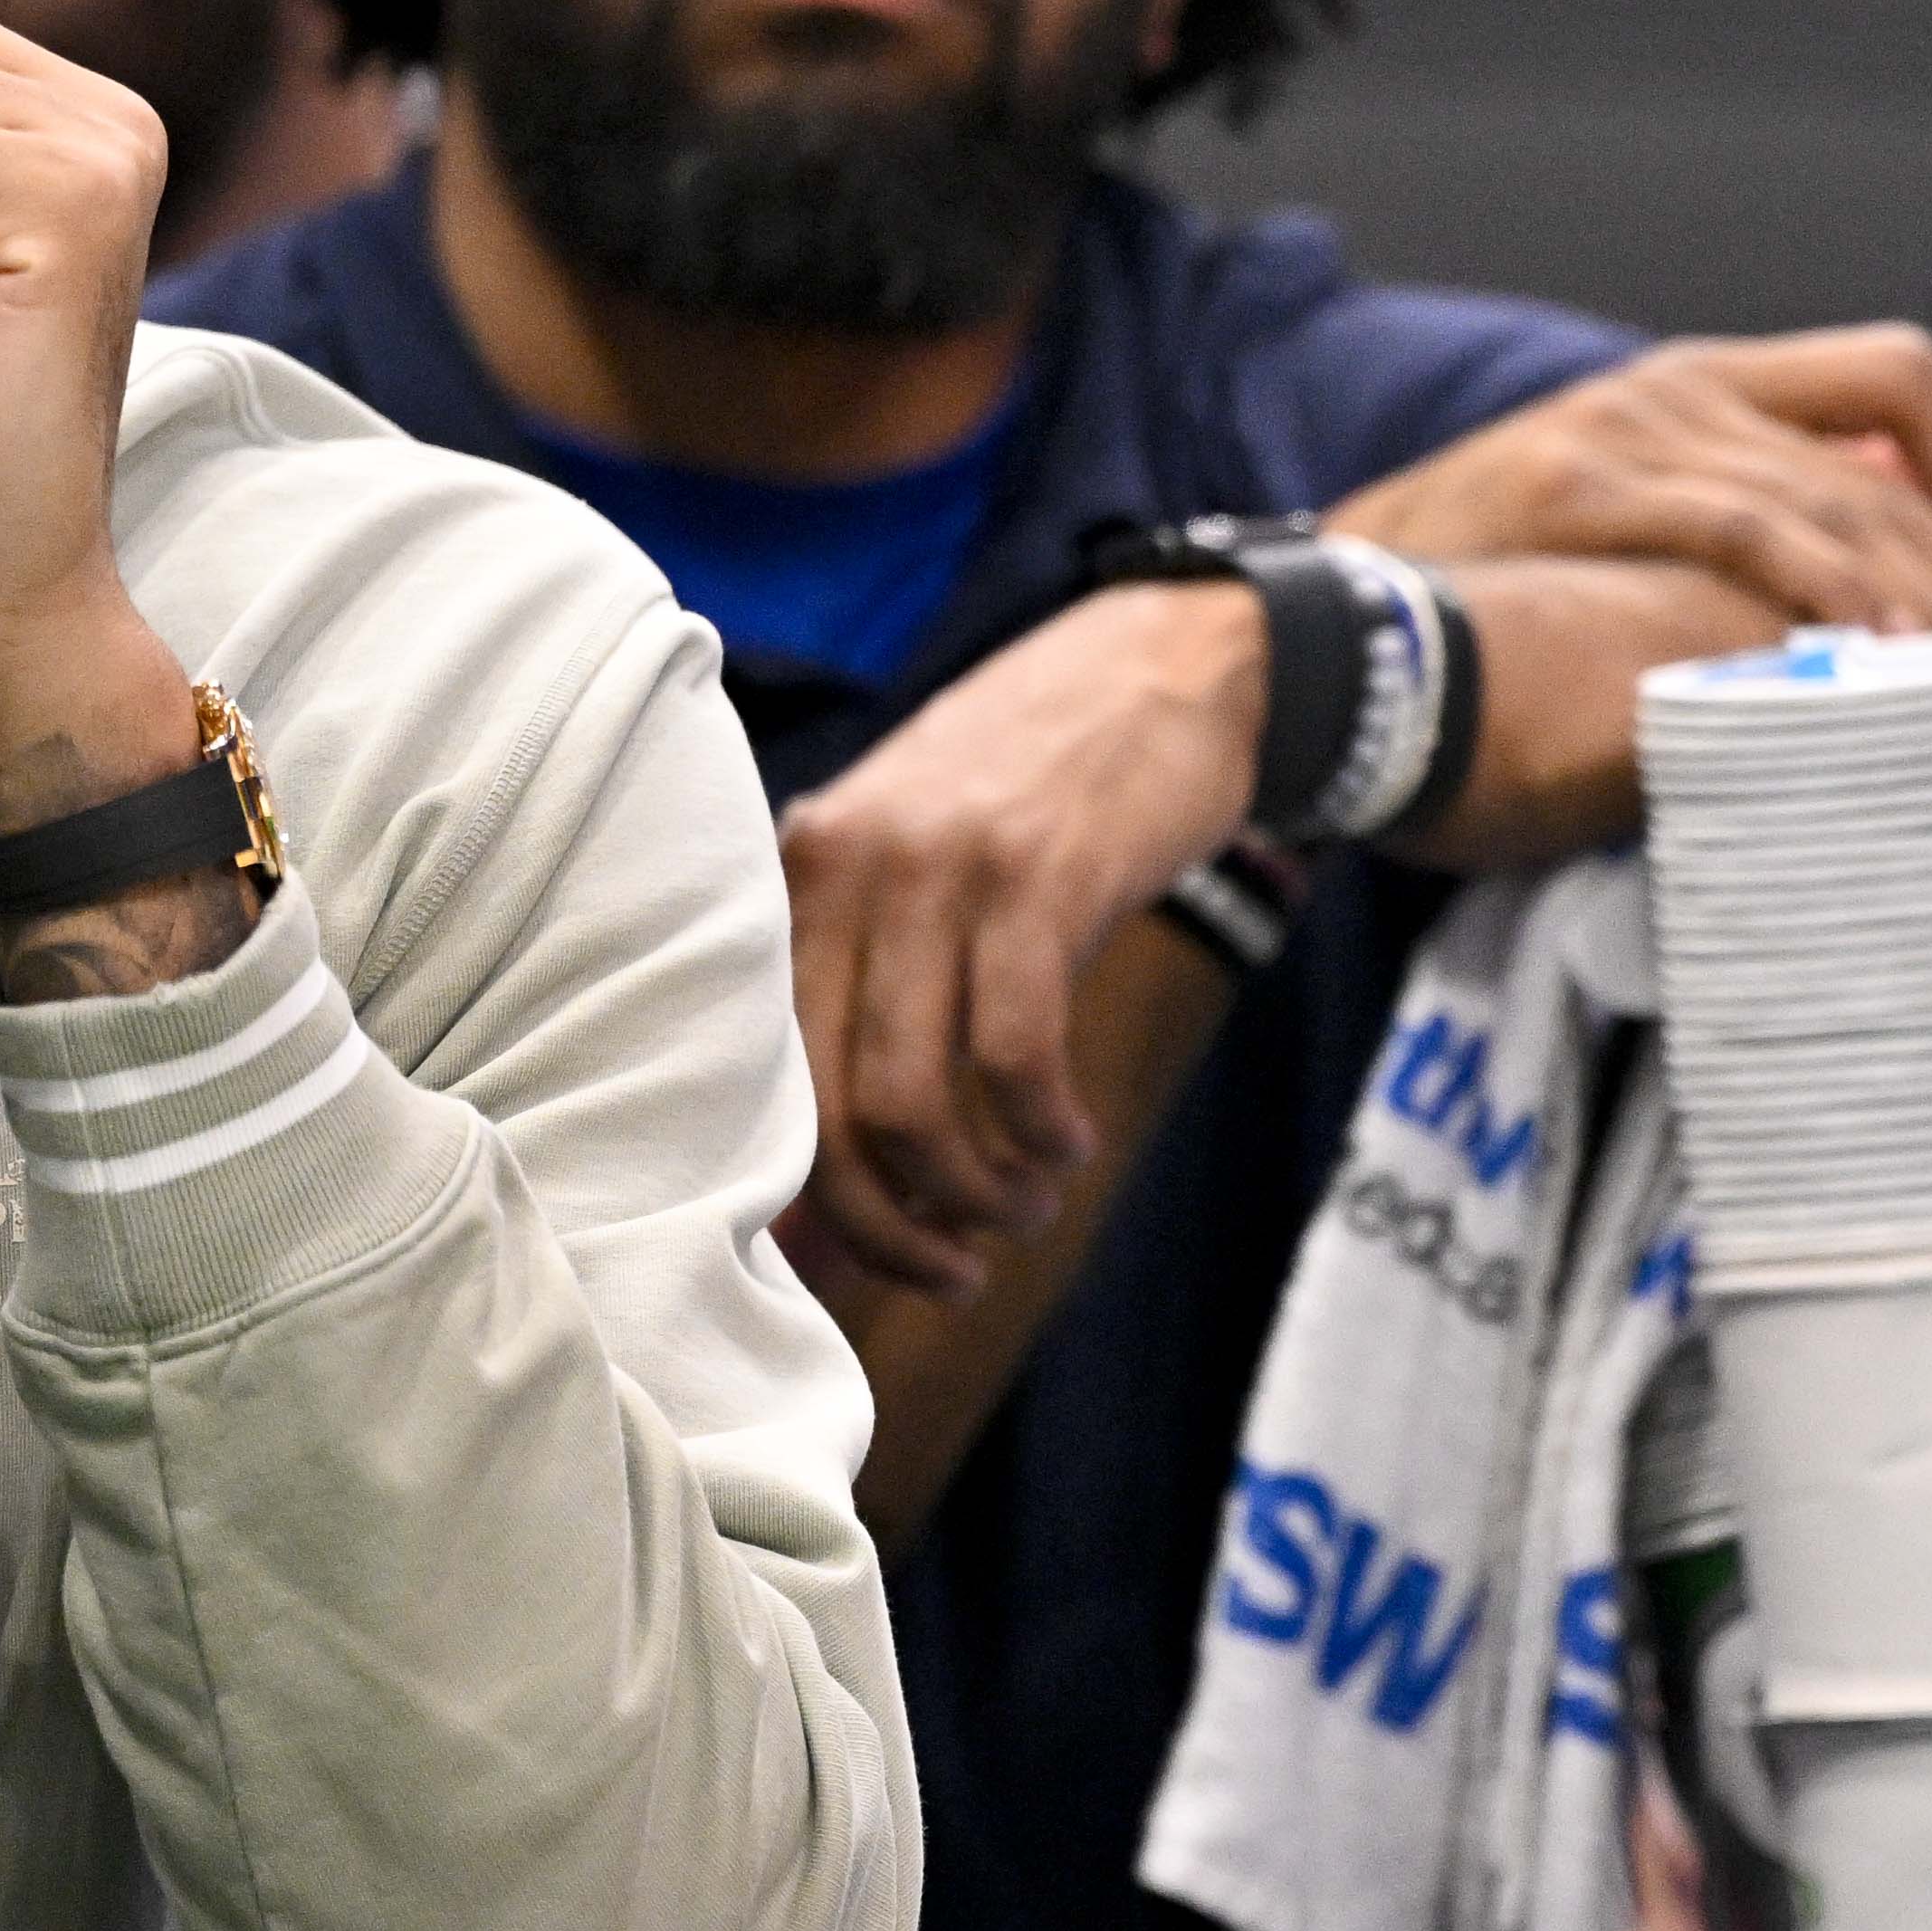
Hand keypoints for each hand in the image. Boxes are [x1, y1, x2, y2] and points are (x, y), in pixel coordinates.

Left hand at [775, 586, 1262, 1289]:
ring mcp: (938, 869)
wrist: (1169, 661)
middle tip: (955, 1269)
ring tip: (1023, 1211)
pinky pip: (1015, 1054)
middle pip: (830, 1110)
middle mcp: (846, 866)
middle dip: (891, 1226)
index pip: (762, 1077)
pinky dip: (1042, 1131)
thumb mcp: (929, 866)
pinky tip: (1070, 1145)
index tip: (863, 1266)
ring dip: (976, 1193)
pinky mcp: (1036, 877)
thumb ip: (871, 998)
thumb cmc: (1042, 790)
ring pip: (915, 1099)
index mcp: (800, 872)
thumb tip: (816, 1205)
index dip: (807, 1203)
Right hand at [1337, 327, 1931, 634]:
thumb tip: (1850, 593)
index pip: (1898, 379)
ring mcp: (1633, 437)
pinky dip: (1837, 597)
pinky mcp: (1585, 492)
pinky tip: (1892, 666)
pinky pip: (1750, 539)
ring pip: (1841, 507)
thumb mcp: (1615, 538)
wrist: (1314, 628)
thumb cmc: (1476, 607)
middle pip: (1890, 466)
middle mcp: (1678, 395)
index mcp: (1701, 388)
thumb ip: (1727, 539)